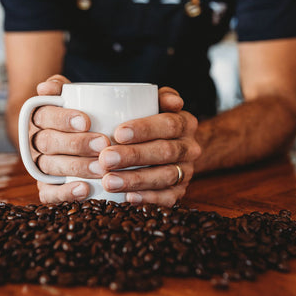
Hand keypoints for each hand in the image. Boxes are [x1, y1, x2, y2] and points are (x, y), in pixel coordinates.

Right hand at [30, 75, 110, 202]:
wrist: (72, 137)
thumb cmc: (76, 112)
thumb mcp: (69, 95)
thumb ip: (58, 86)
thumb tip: (44, 88)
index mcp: (37, 117)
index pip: (44, 116)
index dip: (63, 118)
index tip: (86, 120)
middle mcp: (33, 142)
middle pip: (48, 143)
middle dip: (76, 144)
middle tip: (103, 144)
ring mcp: (38, 165)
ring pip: (50, 167)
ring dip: (76, 167)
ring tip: (101, 168)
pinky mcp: (45, 187)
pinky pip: (48, 193)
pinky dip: (65, 193)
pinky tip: (85, 190)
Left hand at [99, 87, 201, 205]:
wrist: (166, 146)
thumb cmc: (149, 121)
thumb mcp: (154, 103)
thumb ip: (160, 96)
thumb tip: (174, 101)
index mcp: (186, 123)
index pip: (169, 124)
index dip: (145, 129)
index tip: (118, 133)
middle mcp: (190, 148)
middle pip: (165, 152)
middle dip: (133, 156)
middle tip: (105, 159)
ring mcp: (186, 171)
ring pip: (165, 177)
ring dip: (135, 180)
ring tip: (108, 181)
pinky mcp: (179, 192)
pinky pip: (168, 198)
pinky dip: (147, 199)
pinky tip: (127, 198)